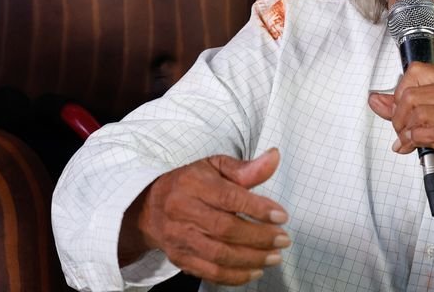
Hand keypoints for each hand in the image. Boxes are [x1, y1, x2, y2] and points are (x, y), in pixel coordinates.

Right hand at [132, 149, 290, 285]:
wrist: (151, 207)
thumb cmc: (190, 184)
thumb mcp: (215, 167)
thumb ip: (246, 168)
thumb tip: (274, 158)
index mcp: (193, 184)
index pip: (228, 198)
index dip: (258, 209)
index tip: (281, 216)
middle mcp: (182, 211)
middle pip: (225, 229)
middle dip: (259, 237)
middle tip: (283, 240)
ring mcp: (179, 238)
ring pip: (219, 255)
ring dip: (251, 259)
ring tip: (274, 257)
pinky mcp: (180, 258)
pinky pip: (210, 273)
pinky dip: (235, 276)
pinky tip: (255, 271)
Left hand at [368, 63, 433, 195]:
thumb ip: (407, 108)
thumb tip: (376, 100)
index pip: (416, 71)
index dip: (400, 92)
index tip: (402, 109)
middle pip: (410, 93)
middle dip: (398, 116)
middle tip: (404, 131)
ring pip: (415, 111)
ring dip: (405, 132)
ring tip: (410, 142)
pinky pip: (423, 132)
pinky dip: (412, 142)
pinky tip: (414, 148)